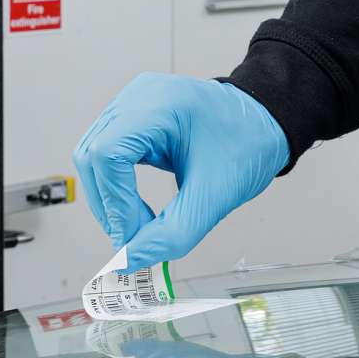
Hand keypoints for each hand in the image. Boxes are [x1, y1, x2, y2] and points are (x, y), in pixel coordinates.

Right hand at [73, 74, 289, 267]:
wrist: (265, 124)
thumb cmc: (248, 144)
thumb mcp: (215, 196)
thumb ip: (173, 233)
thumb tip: (130, 260)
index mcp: (160, 103)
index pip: (109, 153)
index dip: (114, 202)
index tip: (132, 238)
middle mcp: (139, 97)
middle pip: (93, 156)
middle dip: (109, 206)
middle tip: (134, 241)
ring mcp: (132, 105)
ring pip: (93, 159)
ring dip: (109, 201)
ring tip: (140, 227)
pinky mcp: (132, 120)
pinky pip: (107, 157)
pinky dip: (116, 189)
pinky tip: (137, 209)